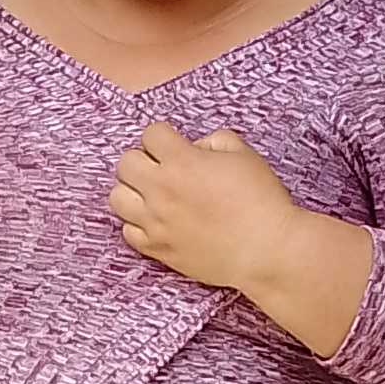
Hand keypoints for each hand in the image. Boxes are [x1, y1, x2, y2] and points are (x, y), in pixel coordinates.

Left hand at [109, 119, 374, 358]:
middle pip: (125, 163)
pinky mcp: (158, 249)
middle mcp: (161, 191)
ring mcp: (156, 222)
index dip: (165, 136)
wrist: (267, 249)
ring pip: (117, 198)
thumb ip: (214, 141)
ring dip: (133, 191)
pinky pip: (127, 232)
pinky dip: (138, 224)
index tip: (177, 146)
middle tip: (164, 169)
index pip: (150, 134)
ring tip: (155, 196)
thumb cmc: (261, 200)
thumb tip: (195, 148)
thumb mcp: (244, 154)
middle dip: (143, 160)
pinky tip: (159, 221)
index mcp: (182, 162)